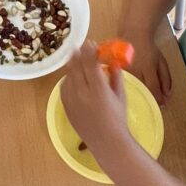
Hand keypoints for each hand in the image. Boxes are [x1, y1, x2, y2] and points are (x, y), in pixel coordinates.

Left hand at [61, 41, 129, 155]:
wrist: (107, 142)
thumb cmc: (118, 119)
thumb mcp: (121, 96)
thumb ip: (116, 77)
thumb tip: (113, 63)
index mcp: (99, 89)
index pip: (91, 64)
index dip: (89, 51)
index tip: (90, 43)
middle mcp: (83, 93)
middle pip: (76, 67)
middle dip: (77, 55)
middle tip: (78, 47)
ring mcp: (72, 101)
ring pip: (68, 77)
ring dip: (71, 66)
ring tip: (75, 60)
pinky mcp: (66, 108)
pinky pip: (63, 89)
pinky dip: (67, 80)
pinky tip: (71, 78)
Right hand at [130, 33, 171, 106]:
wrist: (133, 33)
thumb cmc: (149, 48)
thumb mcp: (161, 61)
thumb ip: (165, 78)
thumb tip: (167, 95)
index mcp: (148, 67)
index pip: (153, 88)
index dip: (159, 98)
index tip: (162, 104)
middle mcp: (135, 70)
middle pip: (142, 90)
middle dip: (148, 98)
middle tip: (153, 103)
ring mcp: (124, 70)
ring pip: (131, 88)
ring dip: (138, 94)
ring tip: (142, 99)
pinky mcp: (116, 70)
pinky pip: (123, 83)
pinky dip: (128, 88)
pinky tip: (131, 91)